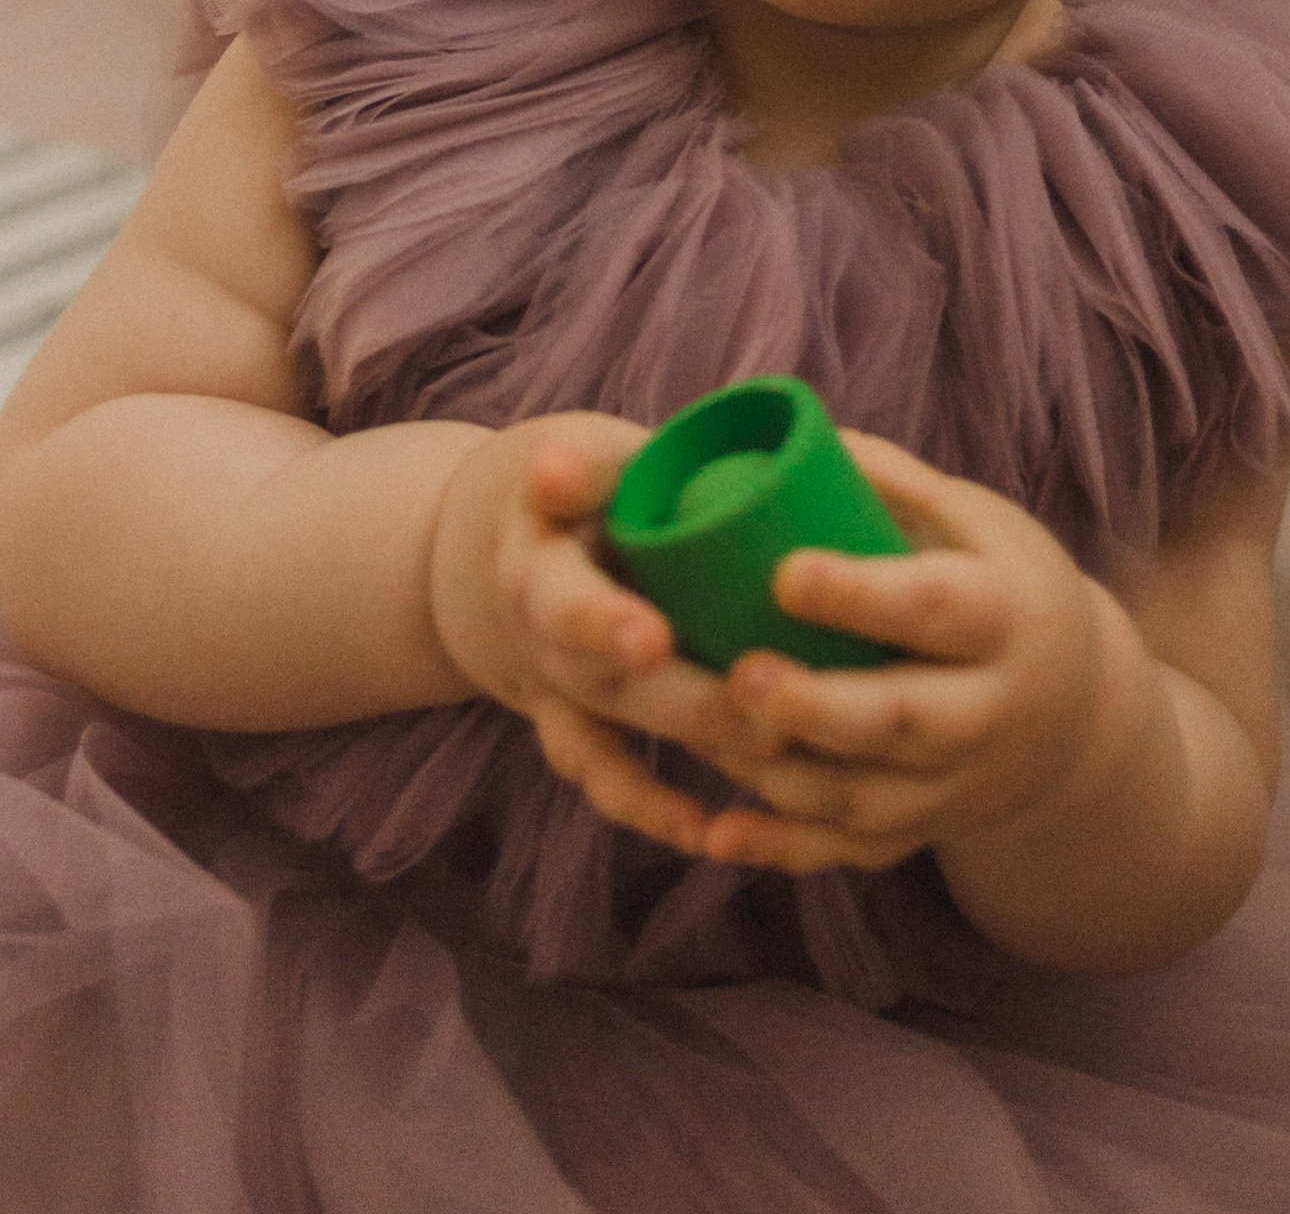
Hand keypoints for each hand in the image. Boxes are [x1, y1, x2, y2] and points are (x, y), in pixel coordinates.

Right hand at [426, 417, 726, 855]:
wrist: (517, 548)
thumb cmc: (581, 486)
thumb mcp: (581, 458)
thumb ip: (596, 465)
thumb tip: (568, 469)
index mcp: (536, 566)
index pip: (560, 599)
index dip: (601, 623)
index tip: (652, 639)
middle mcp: (541, 642)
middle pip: (607, 685)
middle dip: (685, 700)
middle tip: (765, 709)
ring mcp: (563, 694)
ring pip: (614, 740)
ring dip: (688, 752)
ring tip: (772, 754)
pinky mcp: (584, 728)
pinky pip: (611, 779)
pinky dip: (654, 810)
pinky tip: (715, 831)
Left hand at [429, 422, 1113, 882]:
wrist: (1079, 716)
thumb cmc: (1002, 586)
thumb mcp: (978, 525)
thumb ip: (896, 486)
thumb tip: (794, 435)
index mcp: (1003, 616)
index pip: (933, 607)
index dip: (861, 595)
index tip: (785, 574)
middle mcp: (988, 711)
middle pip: (901, 720)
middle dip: (817, 708)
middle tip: (739, 678)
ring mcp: (957, 784)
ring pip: (868, 798)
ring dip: (785, 777)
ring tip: (709, 737)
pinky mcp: (924, 832)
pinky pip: (852, 853)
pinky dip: (785, 850)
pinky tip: (719, 835)